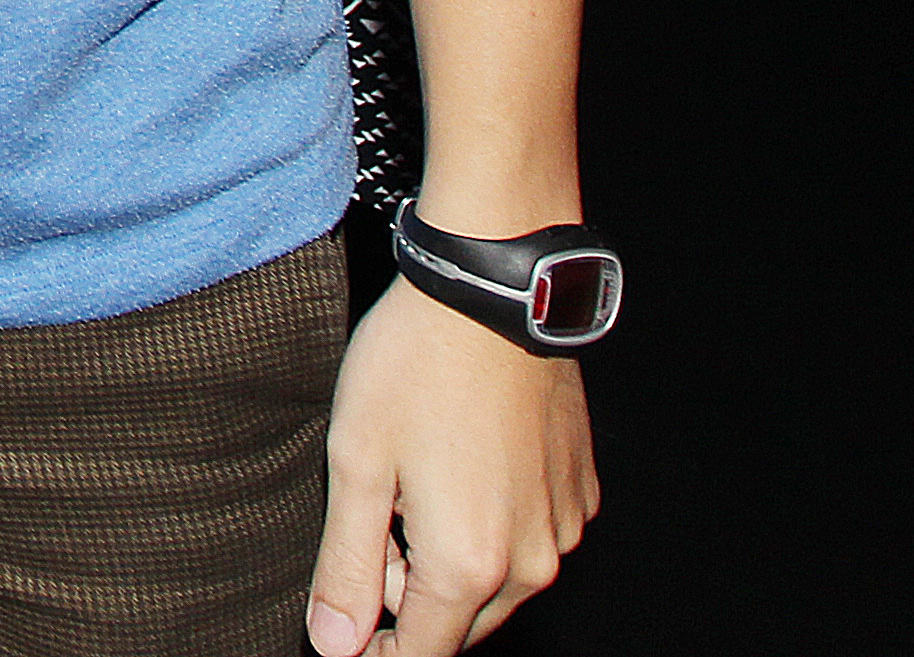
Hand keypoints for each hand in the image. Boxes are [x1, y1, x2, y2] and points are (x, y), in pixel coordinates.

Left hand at [306, 283, 596, 652]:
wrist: (493, 292)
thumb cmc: (415, 367)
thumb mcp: (357, 463)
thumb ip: (346, 567)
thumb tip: (334, 645)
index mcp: (470, 566)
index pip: (421, 654)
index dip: (372, 649)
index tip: (342, 618)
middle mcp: (532, 562)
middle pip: (459, 624)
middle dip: (406, 595)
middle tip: (374, 515)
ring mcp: (563, 529)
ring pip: (496, 584)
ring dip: (448, 561)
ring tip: (413, 480)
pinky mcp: (580, 495)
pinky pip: (528, 540)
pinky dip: (490, 526)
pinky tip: (458, 464)